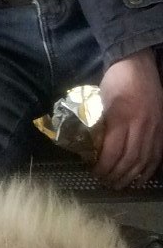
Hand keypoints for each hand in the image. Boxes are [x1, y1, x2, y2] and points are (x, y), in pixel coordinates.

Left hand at [94, 51, 162, 187]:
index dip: (104, 166)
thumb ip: (100, 122)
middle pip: (130, 159)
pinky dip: (148, 170)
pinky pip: (157, 154)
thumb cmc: (116, 79)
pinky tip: (140, 179)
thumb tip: (91, 146)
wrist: (138, 63)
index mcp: (122, 117)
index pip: (113, 150)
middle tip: (105, 183)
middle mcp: (141, 125)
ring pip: (144, 160)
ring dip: (131, 176)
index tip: (94, 172)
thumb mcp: (101, 99)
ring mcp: (154, 127)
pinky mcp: (162, 128)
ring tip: (119, 185)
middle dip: (116, 175)